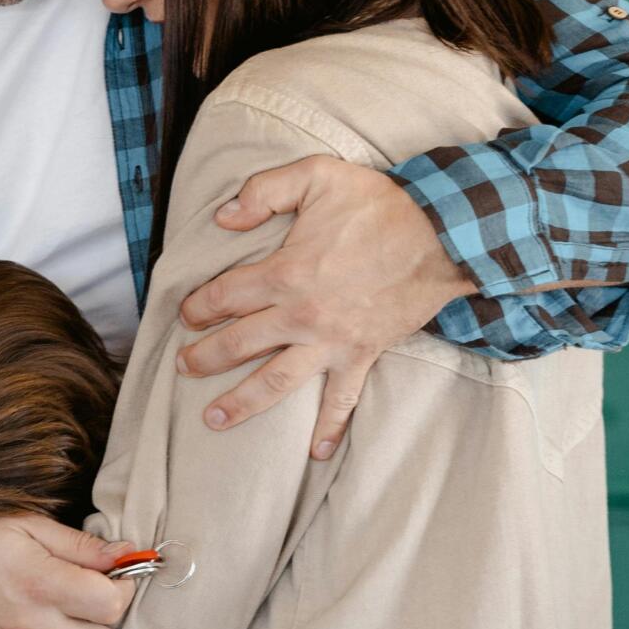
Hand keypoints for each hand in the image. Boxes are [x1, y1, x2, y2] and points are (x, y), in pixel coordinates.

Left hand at [179, 160, 466, 457]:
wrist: (443, 236)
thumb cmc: (381, 205)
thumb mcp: (318, 176)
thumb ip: (264, 190)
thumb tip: (222, 216)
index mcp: (285, 272)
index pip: (226, 295)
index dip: (199, 306)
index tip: (186, 315)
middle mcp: (302, 314)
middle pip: (240, 344)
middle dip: (206, 357)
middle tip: (185, 366)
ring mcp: (332, 341)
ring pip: (277, 381)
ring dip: (243, 402)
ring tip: (213, 419)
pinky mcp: (362, 355)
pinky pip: (343, 399)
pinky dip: (329, 427)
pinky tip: (315, 453)